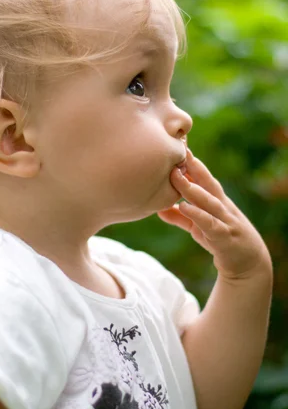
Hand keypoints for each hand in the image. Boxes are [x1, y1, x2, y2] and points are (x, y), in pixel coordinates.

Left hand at [158, 149, 271, 279]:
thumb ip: (181, 217)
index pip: (203, 178)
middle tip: (178, 152)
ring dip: (193, 188)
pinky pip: (210, 224)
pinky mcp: (224, 237)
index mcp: (216, 201)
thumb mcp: (199, 227)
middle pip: (207, 184)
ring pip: (209, 201)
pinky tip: (185, 207)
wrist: (248, 262)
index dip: (191, 163)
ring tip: (177, 176)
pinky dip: (197, 215)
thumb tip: (159, 209)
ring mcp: (225, 220)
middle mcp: (222, 207)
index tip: (179, 146)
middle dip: (193, 167)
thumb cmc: (221, 239)